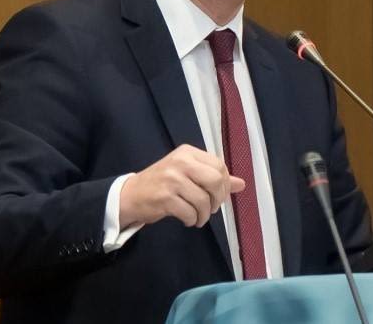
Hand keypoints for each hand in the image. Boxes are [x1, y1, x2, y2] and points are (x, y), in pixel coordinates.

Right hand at [119, 144, 244, 228]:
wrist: (131, 195)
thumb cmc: (163, 183)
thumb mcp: (188, 173)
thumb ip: (214, 176)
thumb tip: (241, 184)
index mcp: (188, 153)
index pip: (219, 166)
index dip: (224, 185)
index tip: (218, 196)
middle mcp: (181, 162)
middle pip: (215, 180)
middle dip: (218, 200)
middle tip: (211, 208)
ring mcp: (172, 179)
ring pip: (203, 200)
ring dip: (204, 215)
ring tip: (198, 217)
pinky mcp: (164, 197)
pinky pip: (189, 212)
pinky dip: (192, 220)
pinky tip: (187, 219)